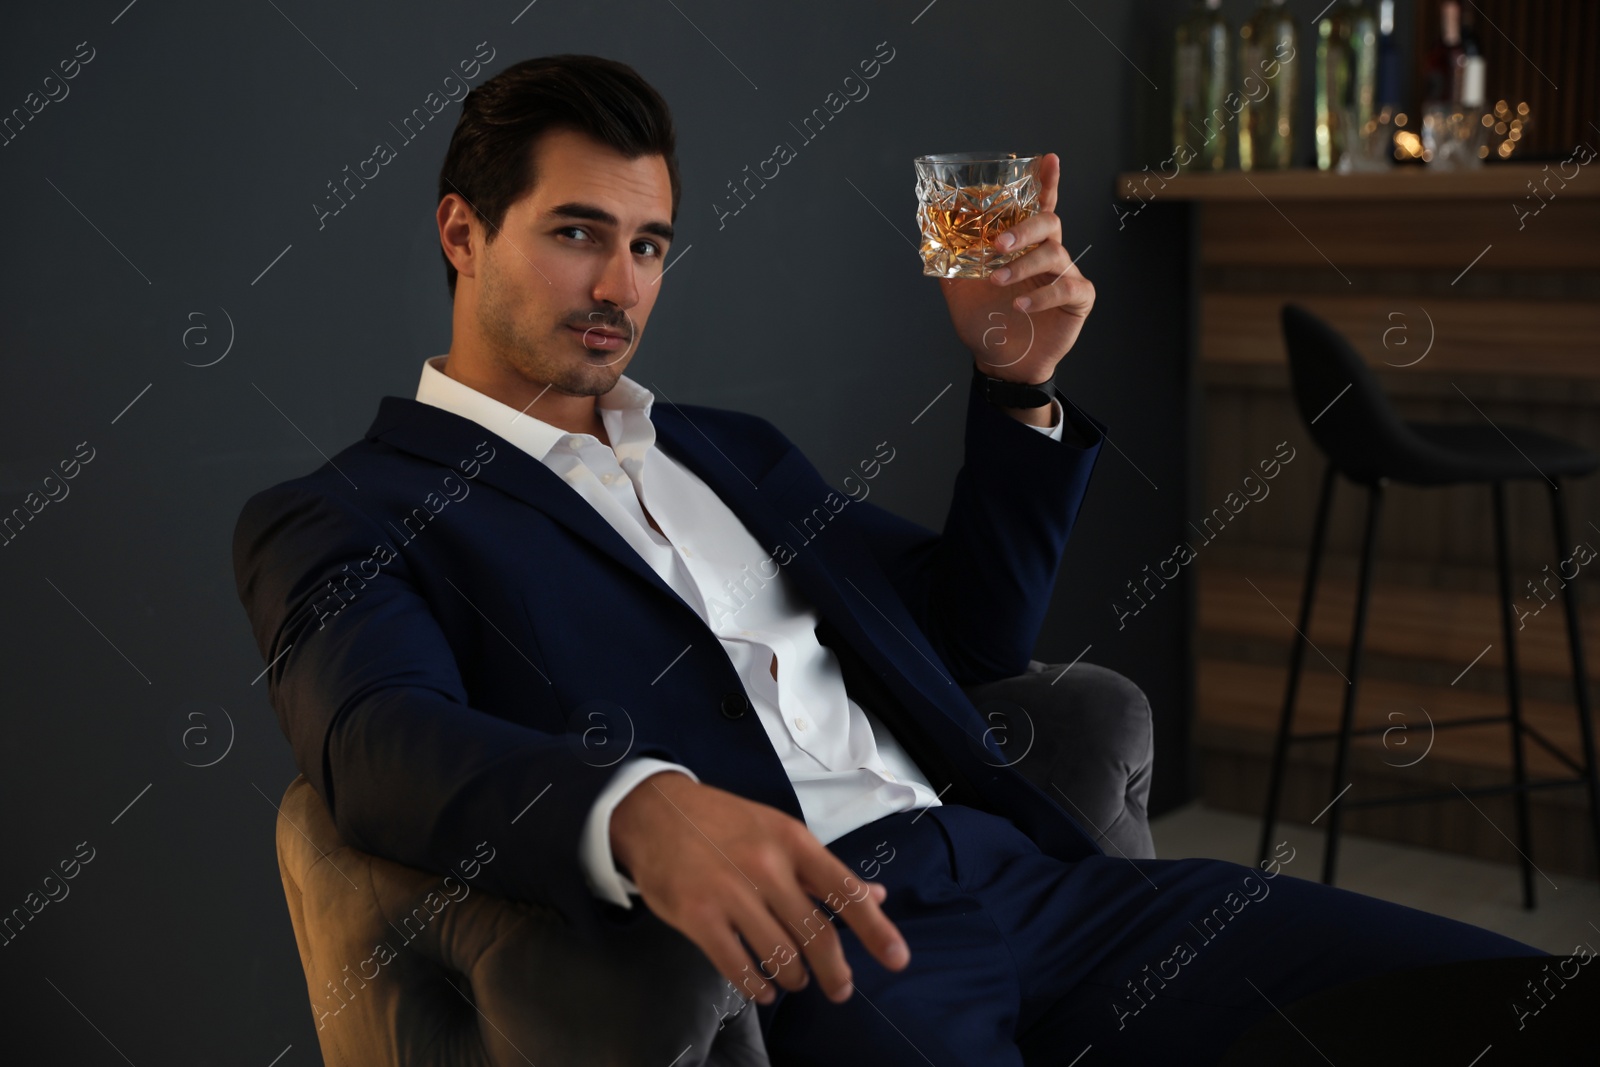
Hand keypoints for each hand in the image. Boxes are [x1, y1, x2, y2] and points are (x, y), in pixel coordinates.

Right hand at [611, 771, 909, 1005]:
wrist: (655, 812)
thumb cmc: (723, 823)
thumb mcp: (778, 831)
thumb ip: (823, 869)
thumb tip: (875, 896)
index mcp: (793, 842)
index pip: (847, 891)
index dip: (876, 929)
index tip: (897, 959)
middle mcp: (766, 867)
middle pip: (816, 934)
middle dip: (835, 971)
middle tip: (840, 989)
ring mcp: (730, 893)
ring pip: (780, 955)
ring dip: (793, 978)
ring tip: (793, 980)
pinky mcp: (698, 917)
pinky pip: (737, 967)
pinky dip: (755, 986)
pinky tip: (761, 989)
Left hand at [936, 152, 1094, 383]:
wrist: (1000, 362)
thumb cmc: (986, 323)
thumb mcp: (959, 291)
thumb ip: (950, 262)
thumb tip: (929, 236)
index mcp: (1024, 246)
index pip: (1038, 206)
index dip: (1045, 182)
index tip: (1048, 159)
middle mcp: (1048, 254)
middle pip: (1048, 222)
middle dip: (1024, 229)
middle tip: (999, 246)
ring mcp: (1066, 275)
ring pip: (1055, 253)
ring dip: (1023, 266)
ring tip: (998, 283)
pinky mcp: (1077, 299)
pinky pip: (1068, 287)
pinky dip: (1043, 295)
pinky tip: (1021, 307)